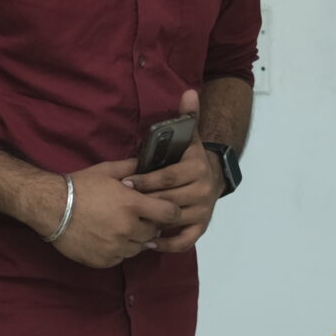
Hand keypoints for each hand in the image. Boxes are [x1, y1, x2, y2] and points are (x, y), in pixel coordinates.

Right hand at [48, 159, 181, 268]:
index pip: (169, 214)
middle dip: (149, 225)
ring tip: (120, 228)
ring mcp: (115, 248)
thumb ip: (132, 167)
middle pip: (154, 233)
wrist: (50, 207)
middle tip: (137, 217)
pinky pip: (121, 258)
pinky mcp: (103, 260)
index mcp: (132, 205)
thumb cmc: (79, 186)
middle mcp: (127, 229)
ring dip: (134, 239)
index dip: (169, 212)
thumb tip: (149, 162)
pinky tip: (108, 238)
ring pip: (138, 248)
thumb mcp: (107, 171)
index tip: (162, 209)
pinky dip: (118, 250)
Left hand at [131, 91, 221, 253]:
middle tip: (120, 203)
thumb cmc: (192, 157)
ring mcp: (203, 211)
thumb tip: (188, 91)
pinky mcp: (202, 227)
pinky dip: (168, 245)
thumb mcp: (190, 135)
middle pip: (168, 199)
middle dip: (143, 201)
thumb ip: (188, 115)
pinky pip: (184, 240)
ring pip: (173, 220)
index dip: (145, 180)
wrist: (214, 176)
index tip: (125, 182)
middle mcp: (203, 191)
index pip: (168, 177)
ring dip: (151, 223)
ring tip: (128, 223)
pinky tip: (148, 243)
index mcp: (197, 168)